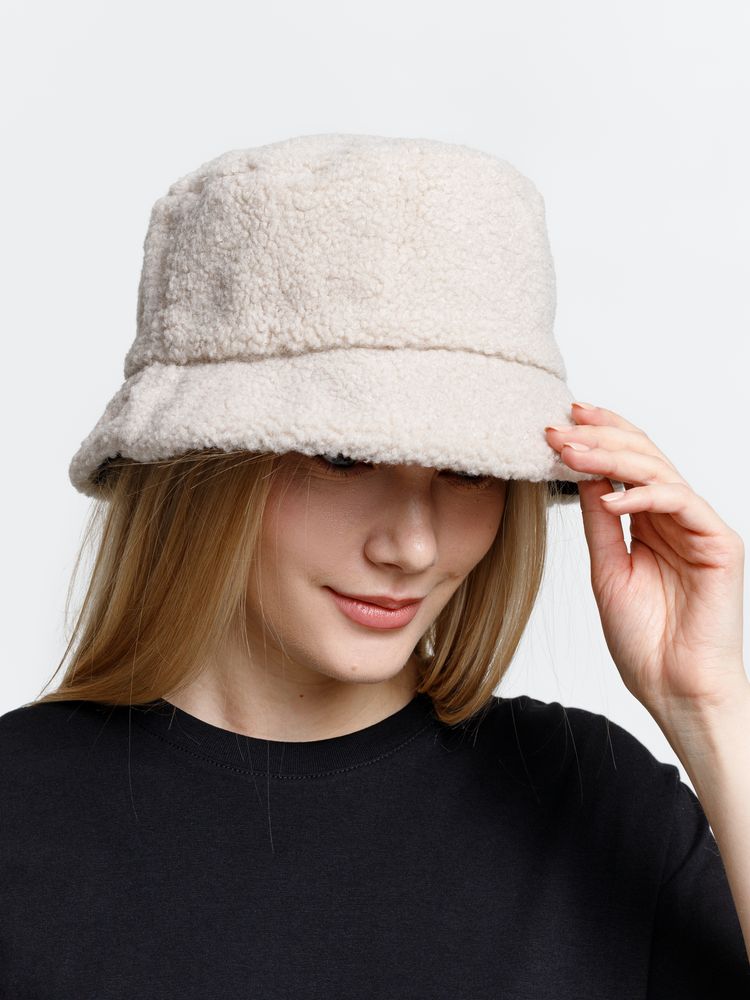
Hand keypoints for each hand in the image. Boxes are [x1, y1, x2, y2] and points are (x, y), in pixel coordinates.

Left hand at [545, 402, 746, 721]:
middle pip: (642, 456)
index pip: (626, 464)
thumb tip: (582, 474)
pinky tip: (611, 500)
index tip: (559, 422)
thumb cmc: (643, 639)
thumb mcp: (607, 569)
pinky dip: (645, 495)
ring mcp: (698, 527)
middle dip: (599, 437)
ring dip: (612, 458)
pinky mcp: (719, 543)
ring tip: (572, 453)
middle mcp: (675, 518)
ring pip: (659, 471)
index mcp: (649, 522)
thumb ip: (599, 521)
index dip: (598, 436)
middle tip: (559, 428)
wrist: (673, 687)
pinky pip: (682, 502)